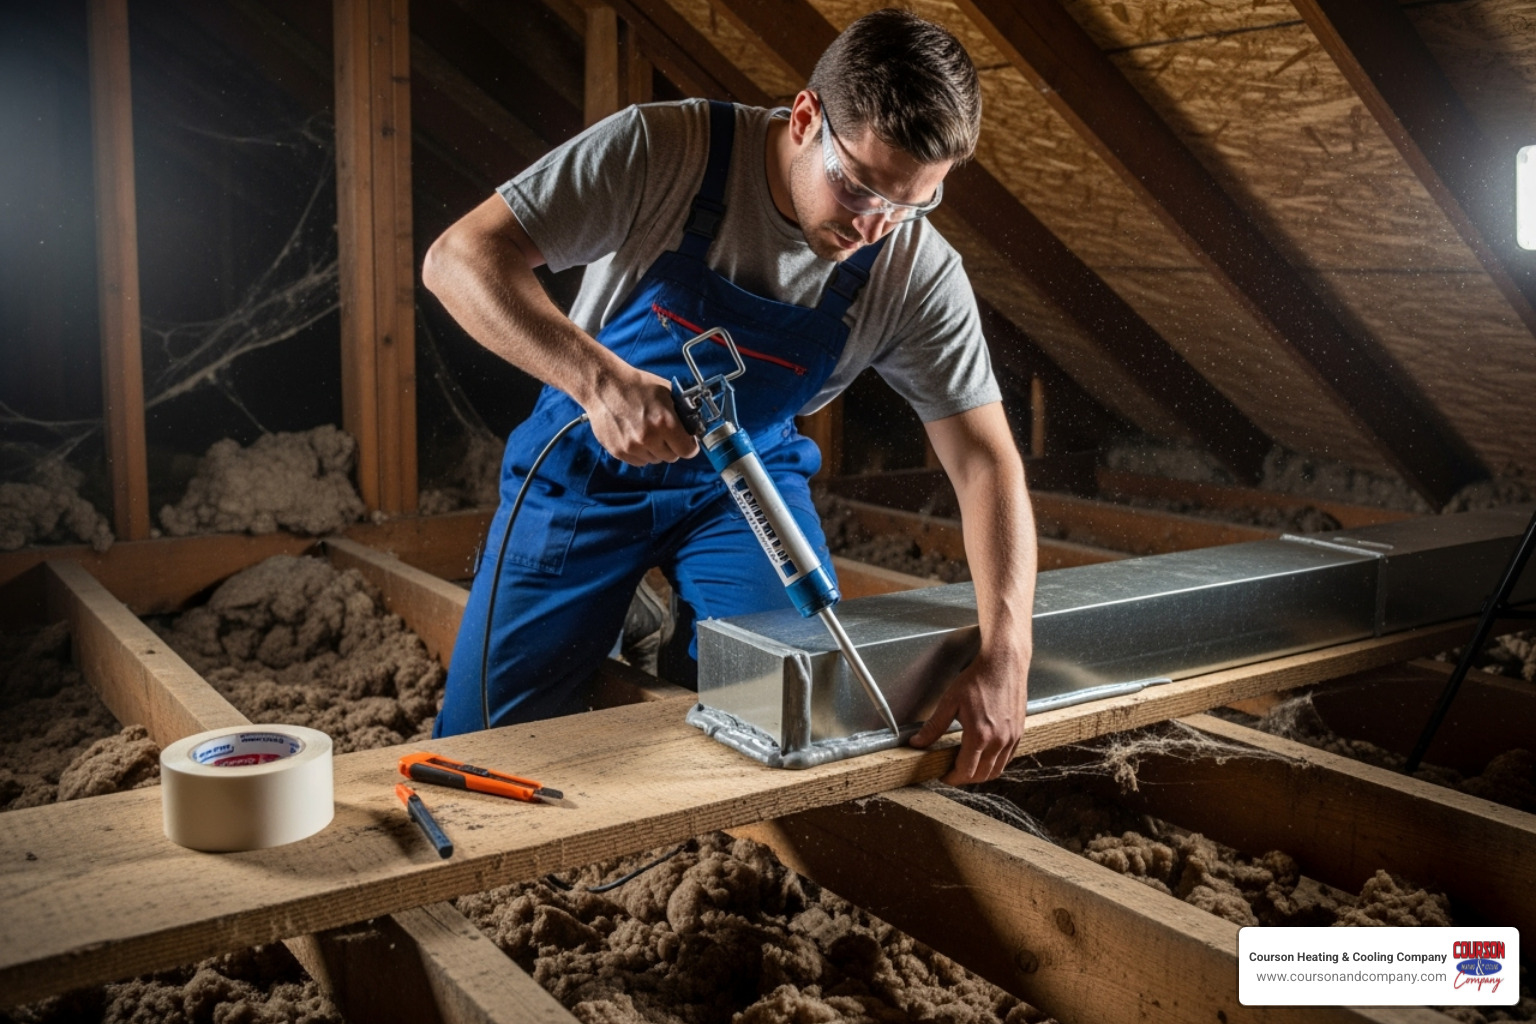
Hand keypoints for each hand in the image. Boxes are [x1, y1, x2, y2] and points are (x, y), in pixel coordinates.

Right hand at [585, 367, 699, 464]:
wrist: (604, 385)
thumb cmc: (635, 385)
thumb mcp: (666, 392)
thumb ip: (681, 412)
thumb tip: (692, 426)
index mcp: (665, 422)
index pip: (688, 451)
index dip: (689, 446)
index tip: (687, 442)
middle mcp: (649, 438)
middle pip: (671, 457)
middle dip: (672, 446)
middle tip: (665, 433)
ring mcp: (632, 446)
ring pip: (654, 460)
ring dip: (655, 450)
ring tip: (647, 432)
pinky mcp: (618, 451)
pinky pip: (638, 461)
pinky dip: (640, 452)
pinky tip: (635, 436)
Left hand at [908, 649, 1028, 784]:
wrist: (1004, 663)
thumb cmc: (978, 679)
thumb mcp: (949, 702)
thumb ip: (934, 726)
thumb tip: (917, 743)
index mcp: (979, 735)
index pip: (965, 771)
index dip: (951, 778)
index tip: (943, 775)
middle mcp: (998, 741)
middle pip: (982, 775)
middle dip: (964, 778)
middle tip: (952, 772)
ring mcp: (1011, 738)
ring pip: (997, 770)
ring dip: (981, 774)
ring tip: (967, 766)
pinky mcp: (1019, 732)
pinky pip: (1008, 758)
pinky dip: (995, 763)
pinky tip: (984, 755)